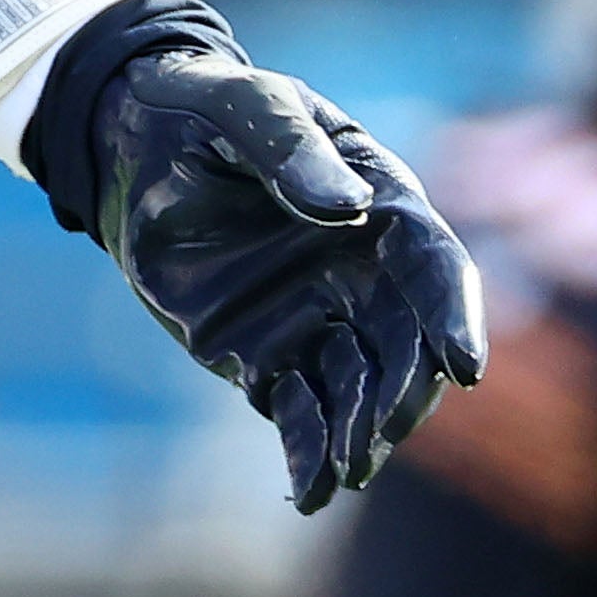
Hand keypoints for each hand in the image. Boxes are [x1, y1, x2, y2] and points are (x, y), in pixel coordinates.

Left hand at [94, 49, 487, 512]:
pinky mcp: (271, 356)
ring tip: (346, 473)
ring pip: (361, 390)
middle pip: (408, 345)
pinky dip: (308, 453)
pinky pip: (301, 413)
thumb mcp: (242, 105)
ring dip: (361, 432)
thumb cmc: (202, 106)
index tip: (464, 366)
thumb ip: (289, 149)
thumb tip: (345, 209)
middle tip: (379, 432)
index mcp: (380, 205)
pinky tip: (309, 491)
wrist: (131, 142)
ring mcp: (321, 319)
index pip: (435, 266)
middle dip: (404, 393)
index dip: (454, 315)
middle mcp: (365, 273)